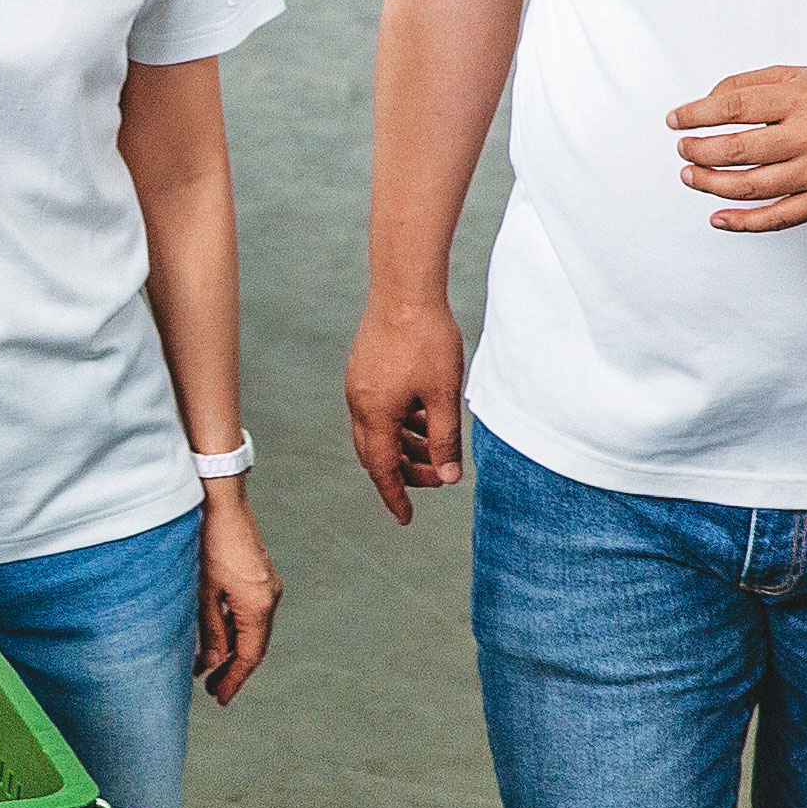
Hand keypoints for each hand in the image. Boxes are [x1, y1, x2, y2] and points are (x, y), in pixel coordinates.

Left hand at [198, 486, 278, 705]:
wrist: (220, 500)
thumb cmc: (208, 542)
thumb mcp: (201, 592)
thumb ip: (208, 630)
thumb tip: (211, 662)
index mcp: (258, 606)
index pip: (250, 655)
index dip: (234, 679)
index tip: (219, 697)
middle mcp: (269, 598)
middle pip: (253, 645)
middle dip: (231, 668)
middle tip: (210, 688)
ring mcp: (266, 585)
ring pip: (250, 629)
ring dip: (230, 648)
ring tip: (205, 665)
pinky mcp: (259, 576)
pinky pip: (249, 612)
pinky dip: (233, 628)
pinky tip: (214, 635)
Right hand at [344, 291, 465, 523]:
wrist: (404, 290)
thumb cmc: (426, 339)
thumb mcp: (443, 396)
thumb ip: (445, 440)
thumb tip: (447, 477)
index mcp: (375, 414)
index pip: (381, 470)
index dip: (395, 496)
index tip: (406, 517)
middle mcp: (359, 403)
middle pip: (375, 454)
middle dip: (403, 472)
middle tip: (434, 479)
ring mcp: (359, 385)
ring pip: (377, 431)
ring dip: (404, 446)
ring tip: (435, 448)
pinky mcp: (364, 370)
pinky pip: (377, 410)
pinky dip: (399, 423)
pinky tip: (423, 417)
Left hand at [667, 66, 806, 231]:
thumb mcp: (800, 75)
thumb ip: (752, 83)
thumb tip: (707, 99)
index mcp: (800, 99)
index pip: (733, 107)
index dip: (696, 115)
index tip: (675, 120)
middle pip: (737, 149)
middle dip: (699, 150)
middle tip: (683, 149)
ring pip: (751, 186)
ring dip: (711, 183)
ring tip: (690, 175)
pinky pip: (778, 217)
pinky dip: (744, 222)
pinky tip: (718, 218)